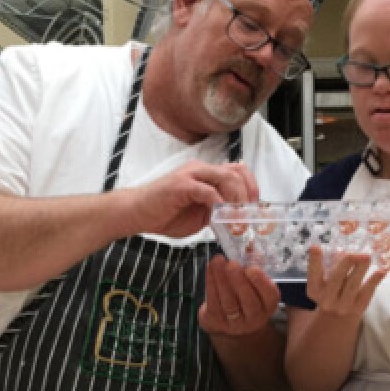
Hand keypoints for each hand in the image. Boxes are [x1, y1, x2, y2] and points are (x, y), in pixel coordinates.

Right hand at [120, 161, 258, 238]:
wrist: (135, 213)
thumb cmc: (163, 213)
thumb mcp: (199, 216)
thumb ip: (216, 213)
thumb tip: (234, 220)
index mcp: (205, 175)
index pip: (237, 171)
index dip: (251, 188)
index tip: (255, 207)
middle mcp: (200, 170)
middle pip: (237, 171)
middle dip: (248, 194)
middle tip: (249, 215)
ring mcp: (191, 175)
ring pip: (226, 177)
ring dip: (236, 199)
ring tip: (237, 218)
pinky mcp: (181, 185)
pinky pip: (208, 190)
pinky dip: (219, 203)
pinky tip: (221, 216)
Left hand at [199, 256, 278, 337]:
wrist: (229, 321)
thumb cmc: (243, 294)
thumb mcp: (253, 283)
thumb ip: (252, 266)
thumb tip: (248, 246)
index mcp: (268, 304)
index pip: (269, 295)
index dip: (261, 282)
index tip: (251, 268)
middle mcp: (255, 316)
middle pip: (248, 300)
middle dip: (238, 280)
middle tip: (232, 264)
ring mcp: (236, 323)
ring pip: (229, 301)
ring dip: (221, 279)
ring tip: (217, 262)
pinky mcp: (217, 321)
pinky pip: (214, 302)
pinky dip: (211, 283)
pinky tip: (210, 269)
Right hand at [305, 247, 386, 320]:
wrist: (338, 319)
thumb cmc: (331, 293)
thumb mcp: (324, 282)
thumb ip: (330, 267)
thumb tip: (341, 251)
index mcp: (315, 290)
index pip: (313, 274)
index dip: (314, 260)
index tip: (315, 246)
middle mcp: (327, 299)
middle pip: (336, 279)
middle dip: (345, 264)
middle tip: (354, 252)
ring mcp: (343, 305)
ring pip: (352, 285)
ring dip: (360, 269)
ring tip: (367, 256)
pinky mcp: (359, 307)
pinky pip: (367, 292)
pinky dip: (374, 281)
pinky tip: (381, 271)